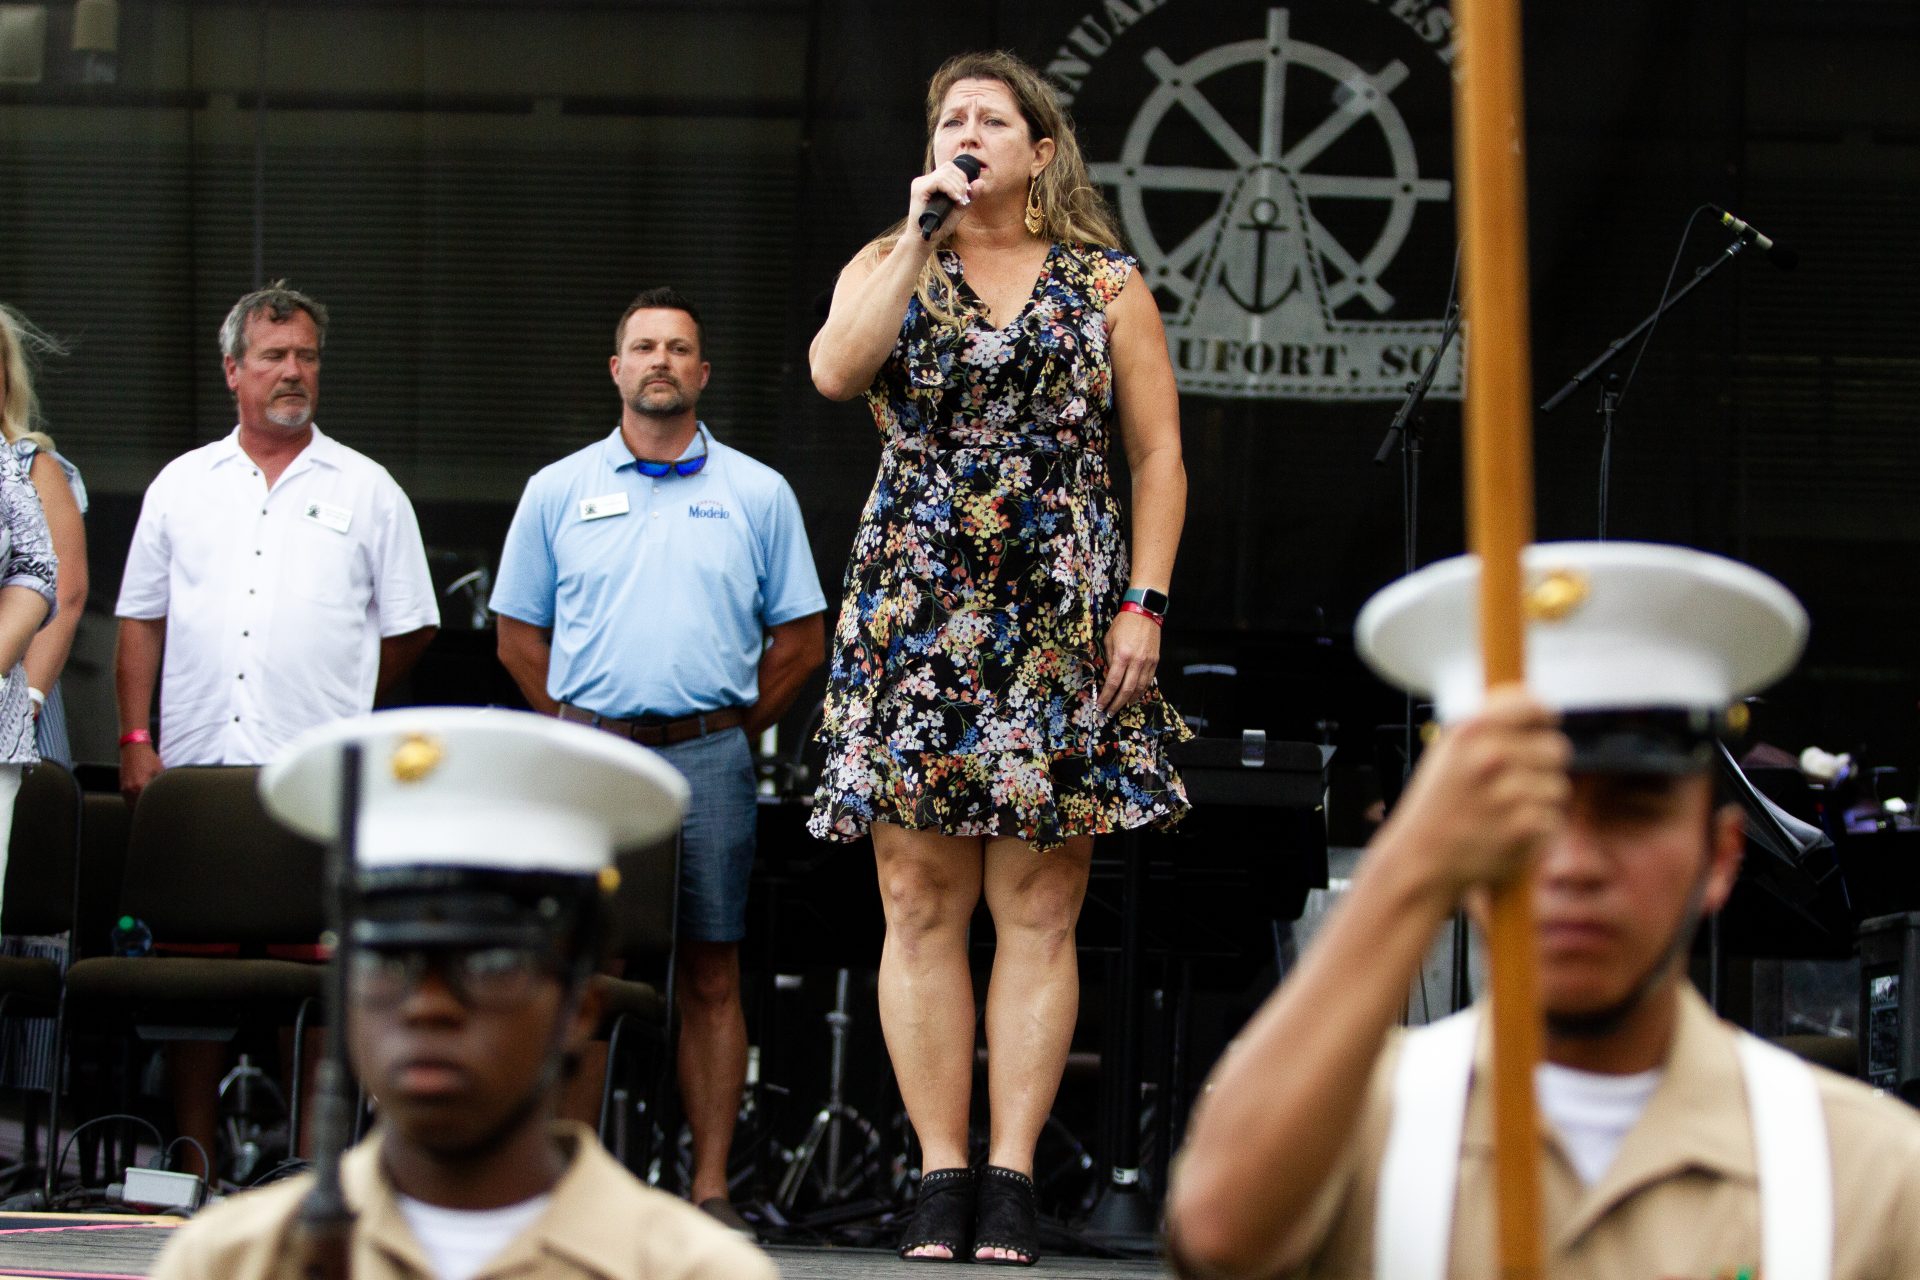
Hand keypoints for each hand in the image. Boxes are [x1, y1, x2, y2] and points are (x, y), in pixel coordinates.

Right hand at [119, 740, 163, 808]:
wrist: (133, 748)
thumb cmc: (148, 758)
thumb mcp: (160, 771)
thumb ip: (162, 785)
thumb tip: (170, 795)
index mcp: (140, 786)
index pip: (147, 805)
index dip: (154, 810)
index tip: (161, 813)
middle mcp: (130, 789)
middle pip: (137, 809)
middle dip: (146, 811)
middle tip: (156, 814)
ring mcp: (124, 789)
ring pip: (131, 806)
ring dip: (139, 809)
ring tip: (149, 809)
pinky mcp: (121, 787)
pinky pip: (127, 800)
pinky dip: (133, 804)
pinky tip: (141, 802)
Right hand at [906, 158, 976, 245]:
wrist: (926, 240)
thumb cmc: (940, 226)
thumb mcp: (960, 209)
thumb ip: (970, 196)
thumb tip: (981, 182)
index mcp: (932, 181)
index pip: (950, 167)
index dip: (962, 177)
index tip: (965, 194)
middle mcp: (925, 180)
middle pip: (949, 167)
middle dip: (961, 182)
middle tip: (963, 199)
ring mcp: (920, 183)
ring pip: (945, 173)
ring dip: (957, 187)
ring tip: (959, 201)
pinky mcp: (919, 190)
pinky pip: (938, 181)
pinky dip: (950, 189)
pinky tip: (954, 199)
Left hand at [1098, 610, 1161, 714]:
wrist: (1145, 612)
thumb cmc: (1123, 624)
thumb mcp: (1109, 639)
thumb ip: (1109, 658)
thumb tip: (1109, 675)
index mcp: (1122, 655)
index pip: (1113, 682)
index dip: (1106, 696)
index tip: (1100, 704)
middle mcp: (1136, 661)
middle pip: (1127, 690)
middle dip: (1117, 704)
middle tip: (1110, 712)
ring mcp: (1148, 662)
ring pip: (1140, 688)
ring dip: (1129, 700)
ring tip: (1122, 707)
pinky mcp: (1155, 661)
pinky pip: (1148, 681)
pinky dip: (1141, 691)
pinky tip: (1134, 696)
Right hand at [1377, 685, 1571, 902]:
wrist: (1421, 860)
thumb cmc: (1437, 806)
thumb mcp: (1447, 753)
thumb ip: (1489, 728)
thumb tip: (1538, 710)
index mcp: (1469, 731)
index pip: (1534, 707)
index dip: (1544, 718)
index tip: (1544, 726)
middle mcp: (1490, 756)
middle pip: (1557, 748)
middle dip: (1543, 766)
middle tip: (1517, 783)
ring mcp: (1509, 793)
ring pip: (1559, 787)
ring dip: (1540, 802)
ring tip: (1505, 812)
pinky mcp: (1525, 827)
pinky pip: (1555, 819)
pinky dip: (1538, 831)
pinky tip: (1508, 833)